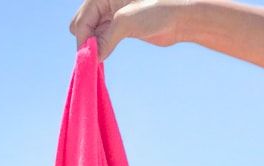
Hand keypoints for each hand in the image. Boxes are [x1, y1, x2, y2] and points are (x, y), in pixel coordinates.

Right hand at [69, 0, 189, 60]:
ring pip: (91, 34)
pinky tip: (103, 58)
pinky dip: (101, 49)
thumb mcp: (127, 21)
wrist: (180, 16)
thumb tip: (93, 57)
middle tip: (95, 57)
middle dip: (86, 42)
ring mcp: (110, 14)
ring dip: (93, 48)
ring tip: (99, 61)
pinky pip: (101, 39)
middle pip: (82, 25)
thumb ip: (106, 38)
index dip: (83, 39)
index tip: (89, 59)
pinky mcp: (118, 27)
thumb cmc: (157, 9)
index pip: (82, 19)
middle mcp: (104, 2)